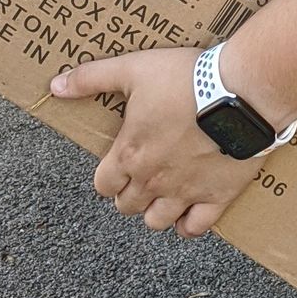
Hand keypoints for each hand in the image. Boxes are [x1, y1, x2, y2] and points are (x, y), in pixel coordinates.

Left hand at [49, 48, 260, 238]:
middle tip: (143, 174)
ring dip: (155, 211)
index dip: (108, 177)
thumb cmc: (186, 79)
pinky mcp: (216, 196)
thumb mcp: (132, 69)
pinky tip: (189, 213)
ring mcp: (184, 192)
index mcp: (129, 154)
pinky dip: (189, 225)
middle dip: (130, 193)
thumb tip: (55, 86)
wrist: (240, 93)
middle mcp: (152, 180)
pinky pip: (196, 227)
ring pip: (157, 222)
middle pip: (127, 205)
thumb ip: (91, 78)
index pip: (103, 184)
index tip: (120, 164)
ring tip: (164, 193)